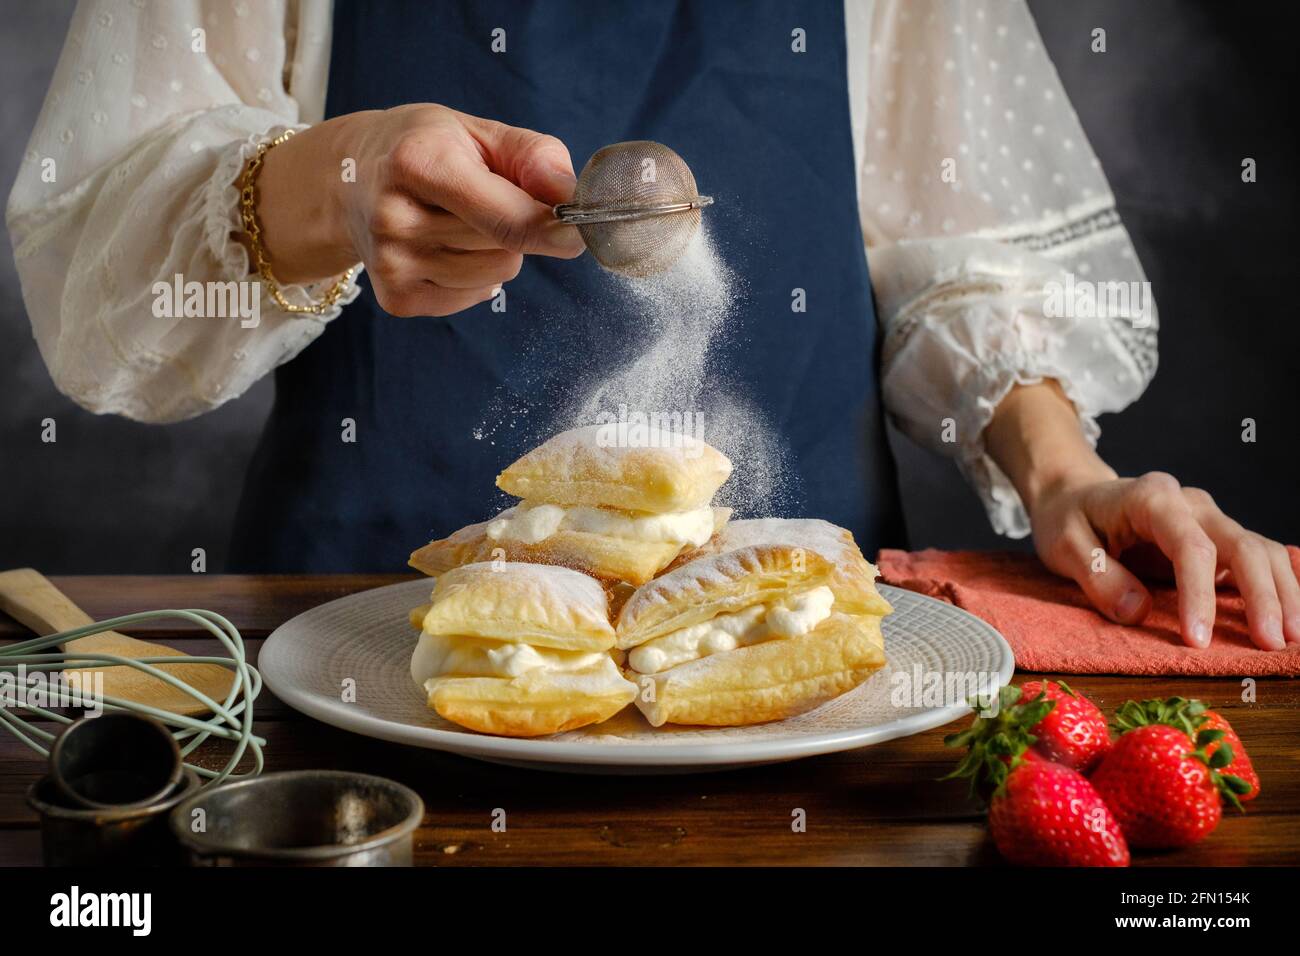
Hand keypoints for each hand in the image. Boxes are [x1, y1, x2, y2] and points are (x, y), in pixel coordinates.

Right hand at [249, 104, 583, 315]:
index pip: (509, 219)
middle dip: (516, 228)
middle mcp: (397, 219)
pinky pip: (474, 297)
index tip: (577, 228)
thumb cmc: (424, 149)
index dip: (555, 229)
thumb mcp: (476, 131)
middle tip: (482, 200)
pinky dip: (474, 277)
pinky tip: (443, 247)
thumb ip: (532, 156)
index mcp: (419, 163)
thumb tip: (569, 194)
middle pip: (508, 250)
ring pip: (496, 277)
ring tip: (457, 222)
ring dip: (495, 253)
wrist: (347, 179)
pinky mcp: (396, 299)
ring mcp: (392, 264)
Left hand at [986, 382, 1298, 650]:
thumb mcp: (1063, 544)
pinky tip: (1290, 616)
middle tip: (1268, 643)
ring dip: (1281, 593)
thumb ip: (1097, 576)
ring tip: (1288, 640)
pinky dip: (1278, 586)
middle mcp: (1190, 504)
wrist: (1073, 496)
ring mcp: (1209, 520)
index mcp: (1152, 498)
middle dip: (1260, 595)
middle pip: (1241, 545)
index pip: (1190, 547)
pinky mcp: (1216, 540)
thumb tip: (1136, 612)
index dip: (1198, 595)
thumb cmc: (1067, 518)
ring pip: (1260, 551)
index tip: (1197, 639)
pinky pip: (1257, 559)